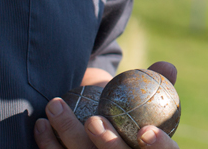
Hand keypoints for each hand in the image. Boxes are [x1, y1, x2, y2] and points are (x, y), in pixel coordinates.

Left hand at [35, 61, 179, 148]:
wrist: (102, 121)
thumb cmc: (127, 107)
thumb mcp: (145, 96)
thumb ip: (157, 81)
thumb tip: (167, 66)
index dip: (157, 147)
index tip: (146, 130)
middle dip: (107, 143)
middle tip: (93, 120)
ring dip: (67, 135)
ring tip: (55, 107)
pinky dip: (48, 144)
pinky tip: (41, 125)